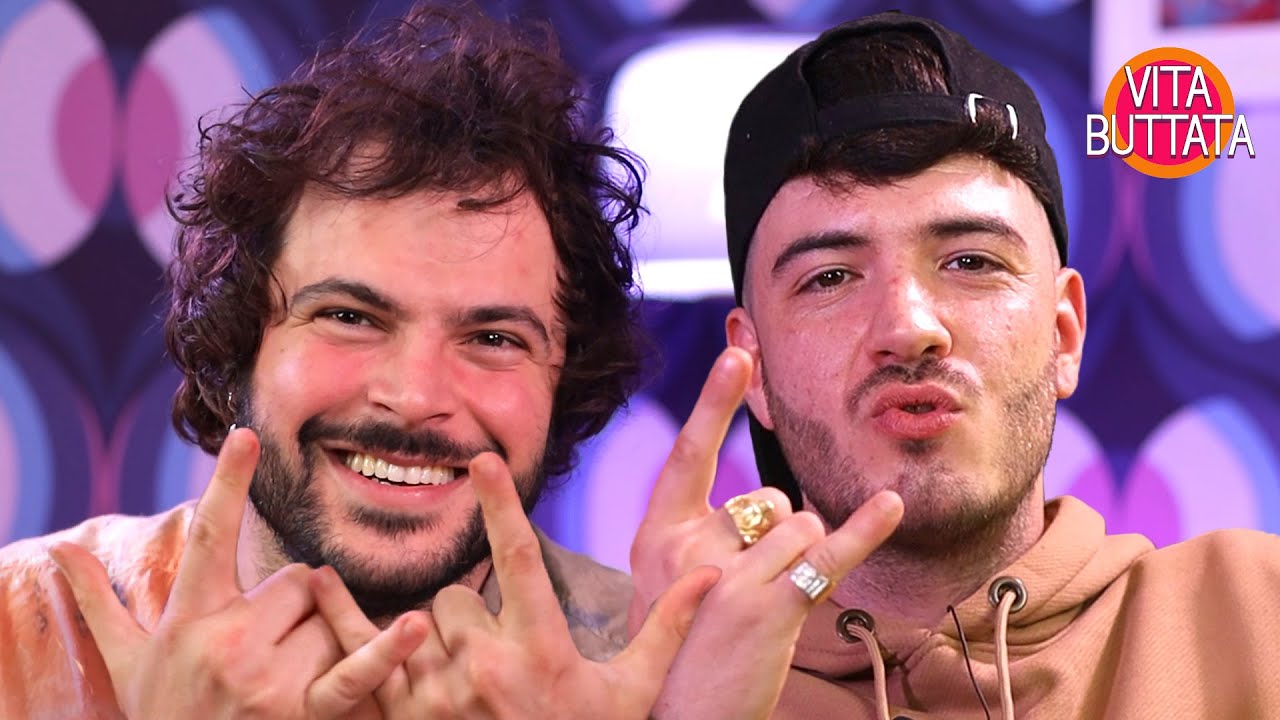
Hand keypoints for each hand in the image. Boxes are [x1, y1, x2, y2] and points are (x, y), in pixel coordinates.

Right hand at [50, 427, 425, 718]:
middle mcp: (228, 645)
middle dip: (296, 605)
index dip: (228, 484)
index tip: (246, 436)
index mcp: (190, 620)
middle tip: (268, 645)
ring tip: (290, 674)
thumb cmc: (164, 713)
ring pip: (332, 618)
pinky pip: (355, 672)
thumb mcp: (127, 661)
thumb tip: (62, 552)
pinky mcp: (304, 713)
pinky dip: (387, 650)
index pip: (211, 538)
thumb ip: (100, 603)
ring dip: (325, 637)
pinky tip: (417, 626)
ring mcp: (268, 681)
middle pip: (301, 580)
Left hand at [314, 451, 719, 718]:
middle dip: (472, 607)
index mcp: (539, 652)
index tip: (480, 460)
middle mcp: (481, 669)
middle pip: (457, 596)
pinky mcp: (401, 718)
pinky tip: (316, 581)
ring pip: (417, 620)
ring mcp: (435, 696)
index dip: (500, 506)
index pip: (519, 561)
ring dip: (432, 629)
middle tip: (493, 644)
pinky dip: (341, 620)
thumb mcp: (631, 694)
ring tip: (447, 650)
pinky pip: (360, 656)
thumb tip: (709, 575)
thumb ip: (666, 630)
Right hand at [629, 347, 903, 718]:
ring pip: (799, 526)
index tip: (738, 351)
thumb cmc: (679, 648)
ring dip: (802, 560)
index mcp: (655, 536)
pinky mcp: (769, 606)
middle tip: (750, 590)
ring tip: (768, 608)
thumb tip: (769, 501)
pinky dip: (863, 530)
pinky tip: (890, 506)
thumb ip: (705, 536)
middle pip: (765, 500)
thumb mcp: (671, 584)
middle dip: (779, 532)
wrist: (673, 718)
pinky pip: (827, 555)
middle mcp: (687, 548)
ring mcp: (727, 575)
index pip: (687, 453)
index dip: (713, 399)